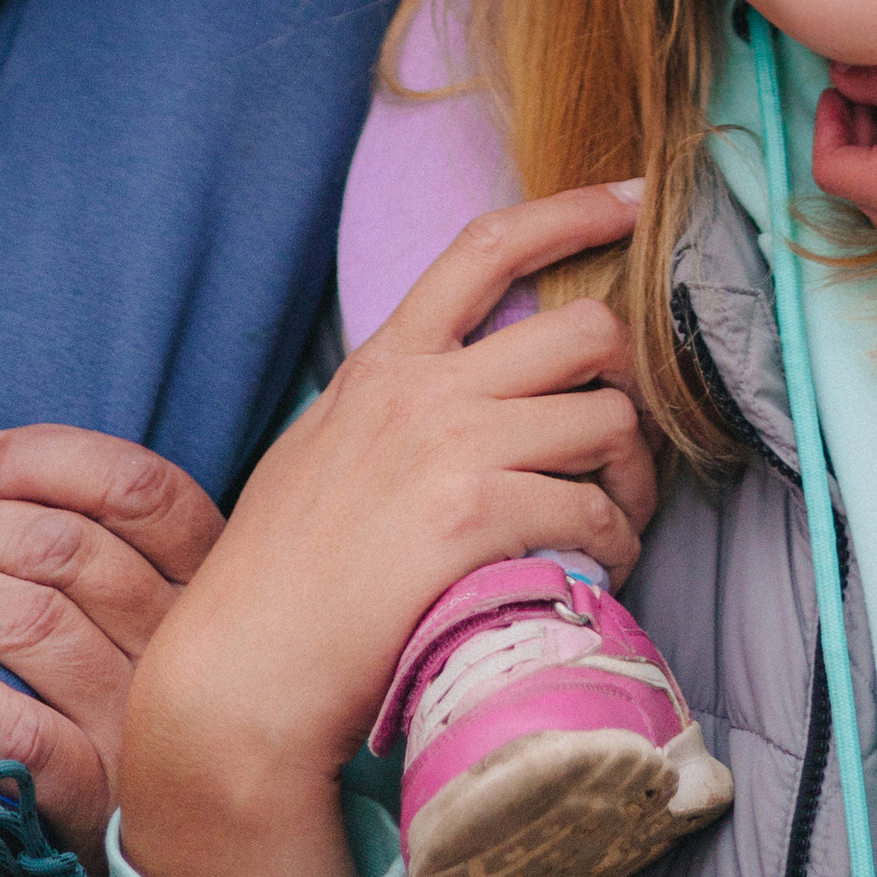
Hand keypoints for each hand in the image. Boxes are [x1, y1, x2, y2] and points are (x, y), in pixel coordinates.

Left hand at [0, 427, 222, 876]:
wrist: (162, 869)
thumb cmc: (125, 709)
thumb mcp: (144, 619)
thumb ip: (97, 550)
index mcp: (204, 582)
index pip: (139, 489)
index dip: (45, 460)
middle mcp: (183, 647)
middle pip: (68, 550)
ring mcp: (141, 727)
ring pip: (34, 624)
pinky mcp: (96, 803)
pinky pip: (20, 734)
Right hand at [120, 183, 652, 876]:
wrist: (242, 677)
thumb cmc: (277, 581)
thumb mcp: (319, 449)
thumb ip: (387, 405)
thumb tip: (456, 390)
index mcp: (384, 363)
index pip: (487, 247)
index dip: (572, 211)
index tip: (634, 199)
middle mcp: (422, 388)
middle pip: (585, 330)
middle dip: (630, 382)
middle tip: (625, 447)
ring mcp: (450, 447)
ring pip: (607, 419)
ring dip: (632, 478)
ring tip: (613, 525)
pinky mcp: (476, 517)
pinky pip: (594, 511)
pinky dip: (613, 546)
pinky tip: (596, 574)